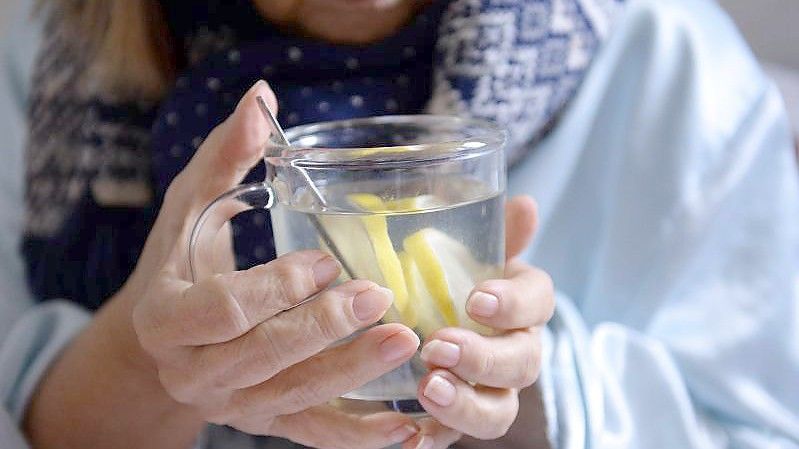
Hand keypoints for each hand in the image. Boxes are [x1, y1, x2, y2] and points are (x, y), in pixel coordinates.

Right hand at [130, 81, 421, 447]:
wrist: (170, 335)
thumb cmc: (183, 262)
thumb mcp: (191, 207)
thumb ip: (225, 157)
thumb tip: (261, 98)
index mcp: (166, 320)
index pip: (219, 312)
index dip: (273, 289)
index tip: (323, 261)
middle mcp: (194, 374)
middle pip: (263, 357)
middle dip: (324, 329)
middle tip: (380, 297)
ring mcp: (233, 407)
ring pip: (296, 398)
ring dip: (354, 374)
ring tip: (409, 341)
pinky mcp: (268, 424)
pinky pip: (315, 436)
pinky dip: (360, 436)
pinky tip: (408, 429)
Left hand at [406, 196, 554, 448]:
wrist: (424, 321)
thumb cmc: (451, 282)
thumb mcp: (466, 254)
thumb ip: (495, 233)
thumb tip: (526, 204)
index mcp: (521, 305)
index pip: (538, 302)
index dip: (513, 304)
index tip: (476, 299)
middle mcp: (516, 350)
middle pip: (522, 363)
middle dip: (484, 358)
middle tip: (439, 347)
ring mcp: (492, 391)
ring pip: (499, 410)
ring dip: (466, 404)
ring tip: (428, 388)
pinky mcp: (460, 419)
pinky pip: (458, 437)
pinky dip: (439, 437)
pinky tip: (414, 435)